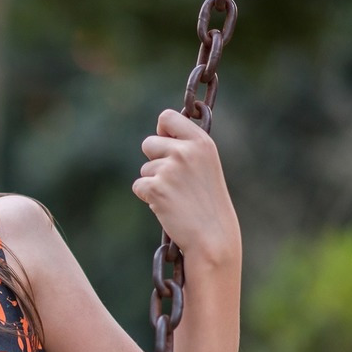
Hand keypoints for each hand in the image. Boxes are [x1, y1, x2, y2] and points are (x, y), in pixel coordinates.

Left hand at [132, 110, 240, 267]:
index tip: (167, 143)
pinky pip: (139, 186)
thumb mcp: (205, 165)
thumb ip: (186, 148)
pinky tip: (167, 205)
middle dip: (155, 160)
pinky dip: (148, 196)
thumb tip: (160, 133)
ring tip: (176, 196)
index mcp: (201, 142)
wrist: (212, 235)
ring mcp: (170, 169)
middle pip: (149, 143)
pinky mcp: (156, 188)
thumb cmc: (208, 202)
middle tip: (174, 179)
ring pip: (145, 168)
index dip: (162, 130)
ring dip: (154, 181)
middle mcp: (185, 151)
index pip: (167, 117)